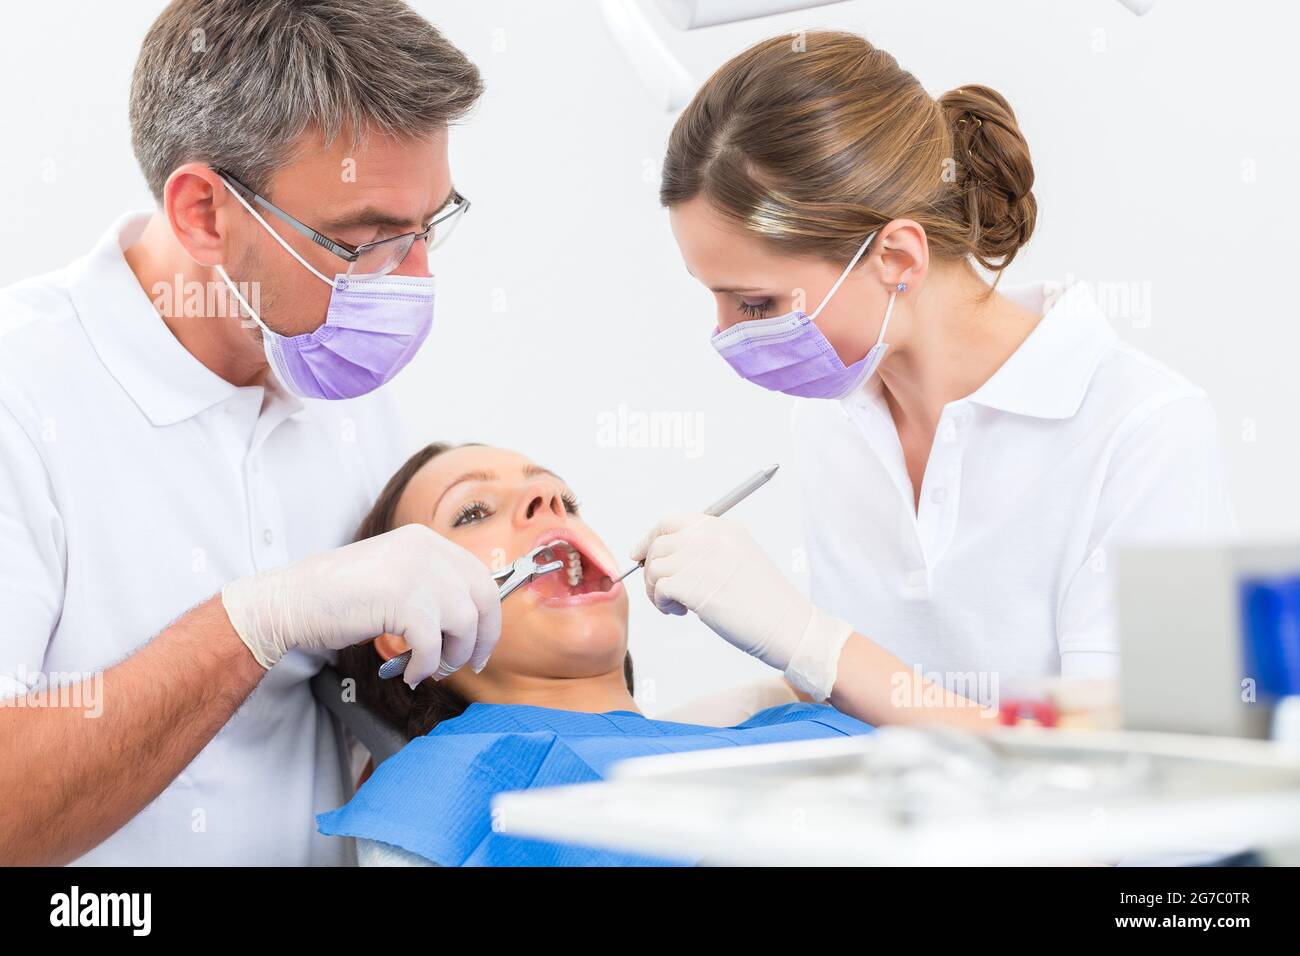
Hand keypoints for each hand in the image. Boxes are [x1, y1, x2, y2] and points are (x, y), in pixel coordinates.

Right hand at [221, 524, 501, 687]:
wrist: (290, 601)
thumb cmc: (338, 598)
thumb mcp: (394, 577)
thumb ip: (429, 587)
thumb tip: (469, 623)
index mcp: (426, 541)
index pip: (480, 578)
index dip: (488, 617)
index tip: (481, 646)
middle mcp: (425, 549)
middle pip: (482, 598)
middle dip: (480, 638)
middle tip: (467, 664)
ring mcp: (413, 570)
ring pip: (463, 622)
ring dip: (450, 655)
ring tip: (429, 669)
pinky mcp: (399, 598)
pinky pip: (432, 643)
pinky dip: (425, 665)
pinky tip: (409, 673)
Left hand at [630, 514, 852, 698]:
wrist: (788, 626)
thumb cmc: (765, 601)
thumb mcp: (740, 558)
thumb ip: (708, 550)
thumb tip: (666, 555)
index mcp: (722, 527)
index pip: (671, 521)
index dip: (650, 538)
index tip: (639, 555)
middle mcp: (710, 537)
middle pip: (658, 544)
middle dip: (651, 569)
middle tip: (661, 591)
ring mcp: (700, 559)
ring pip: (654, 568)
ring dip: (657, 590)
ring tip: (676, 606)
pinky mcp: (693, 585)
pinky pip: (659, 589)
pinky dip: (662, 603)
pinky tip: (681, 613)